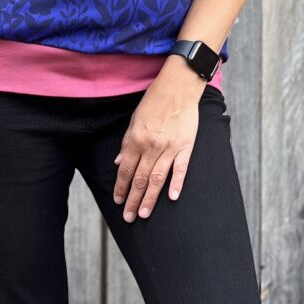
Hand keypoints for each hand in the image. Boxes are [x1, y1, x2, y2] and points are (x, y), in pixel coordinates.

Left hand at [112, 73, 202, 221]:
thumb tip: (118, 162)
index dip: (121, 187)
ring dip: (149, 198)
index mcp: (136, 139)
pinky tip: (171, 198)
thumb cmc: (154, 101)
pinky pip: (180, 169)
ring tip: (143, 213)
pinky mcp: (185, 146)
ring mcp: (169, 147)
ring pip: (158, 178)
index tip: (118, 200)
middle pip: (140, 178)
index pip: (125, 169)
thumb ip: (127, 143)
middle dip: (132, 199)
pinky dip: (176, 184)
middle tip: (128, 217)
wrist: (178, 87)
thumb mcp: (134, 119)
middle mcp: (151, 146)